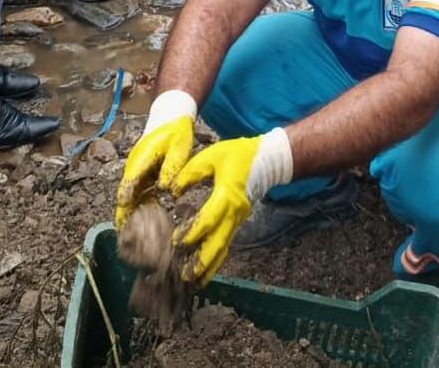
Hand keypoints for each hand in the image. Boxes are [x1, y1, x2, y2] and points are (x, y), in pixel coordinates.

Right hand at [115, 91, 196, 228]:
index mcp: (141, 159)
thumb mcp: (179, 146)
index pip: (129, 183)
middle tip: (123, 241)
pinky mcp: (142, 176)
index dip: (126, 204)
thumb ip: (172, 166)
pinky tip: (142, 228)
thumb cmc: (176, 131)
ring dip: (128, 217)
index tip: (124, 223)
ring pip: (129, 198)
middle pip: (124, 195)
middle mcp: (134, 168)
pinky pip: (137, 196)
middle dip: (122, 217)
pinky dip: (137, 211)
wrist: (169, 117)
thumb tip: (165, 188)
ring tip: (129, 241)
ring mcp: (137, 172)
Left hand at [171, 129, 292, 284]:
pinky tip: (206, 269)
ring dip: (210, 266)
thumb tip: (172, 191)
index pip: (208, 220)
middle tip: (186, 277)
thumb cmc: (236, 155)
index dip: (192, 233)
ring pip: (224, 248)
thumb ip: (191, 173)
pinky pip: (227, 243)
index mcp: (227, 195)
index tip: (176, 242)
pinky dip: (217, 258)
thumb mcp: (210, 156)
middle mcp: (235, 213)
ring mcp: (238, 220)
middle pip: (219, 243)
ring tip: (195, 282)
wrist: (266, 160)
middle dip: (202, 262)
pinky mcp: (238, 222)